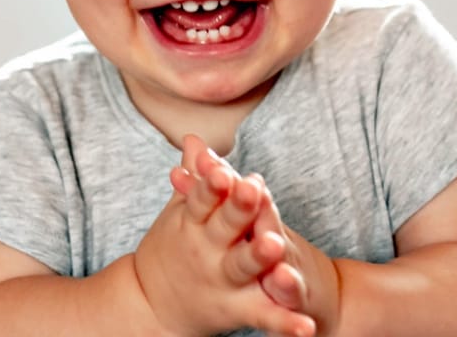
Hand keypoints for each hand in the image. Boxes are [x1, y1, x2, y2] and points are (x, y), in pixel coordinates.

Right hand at [133, 135, 314, 336]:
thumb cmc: (174, 248)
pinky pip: (265, 315)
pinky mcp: (236, 309)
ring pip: (242, 267)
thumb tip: (194, 138)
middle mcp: (205, 251)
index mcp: (192, 224)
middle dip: (237, 209)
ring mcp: (221, 281)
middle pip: (223, 227)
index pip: (202, 199)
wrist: (149, 305)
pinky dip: (286, 323)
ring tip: (277, 246)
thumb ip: (196, 179)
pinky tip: (308, 326)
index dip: (214, 184)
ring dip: (258, 256)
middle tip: (252, 190)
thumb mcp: (180, 214)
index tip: (225, 169)